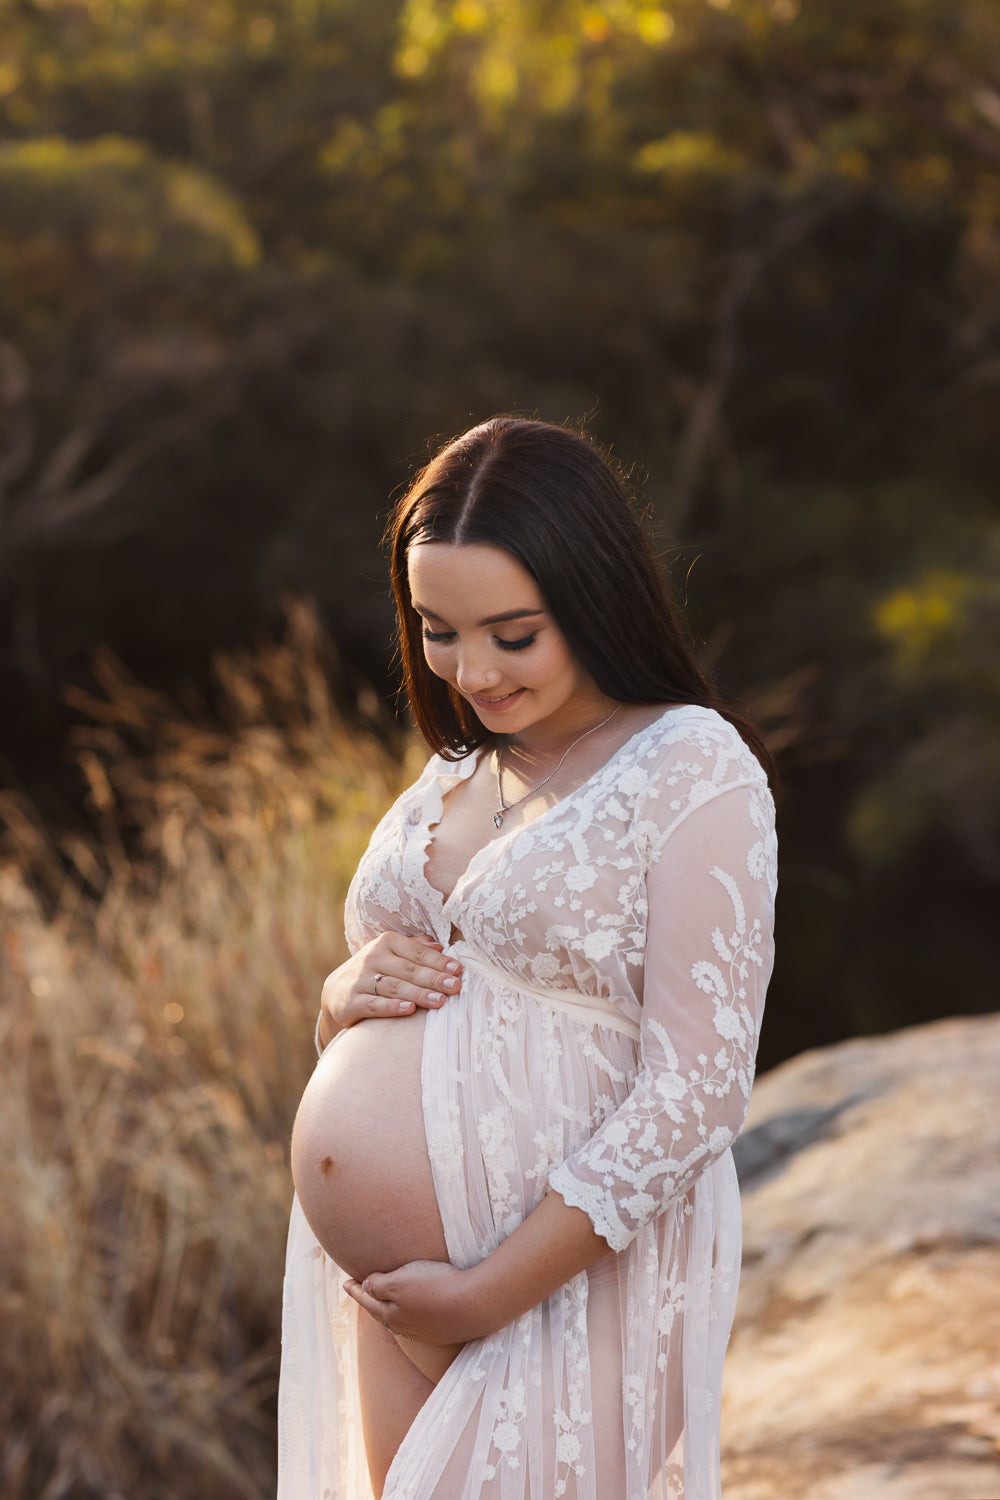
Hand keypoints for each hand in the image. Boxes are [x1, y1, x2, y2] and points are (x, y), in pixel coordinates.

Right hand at [318, 932, 462, 1046]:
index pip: (417, 952)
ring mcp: (360, 980)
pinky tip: (409, 1010)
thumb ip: (416, 948)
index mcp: (386, 942)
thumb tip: (441, 946)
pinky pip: (374, 1004)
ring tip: (440, 1001)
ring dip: (418, 994)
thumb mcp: (391, 954)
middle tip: (455, 986)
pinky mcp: (350, 1002)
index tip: (459, 970)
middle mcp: (372, 958)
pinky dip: (391, 1007)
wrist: (336, 991)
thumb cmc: (375, 970)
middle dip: (434, 978)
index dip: (439, 961)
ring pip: (394, 986)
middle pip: (408, 969)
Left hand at [344, 1260, 490, 1344]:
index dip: (355, 1289)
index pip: (367, 1299)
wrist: (475, 1304)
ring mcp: (425, 1330)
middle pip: (381, 1312)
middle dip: (370, 1300)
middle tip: (361, 1290)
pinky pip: (419, 1320)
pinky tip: (416, 1309)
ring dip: (389, 1308)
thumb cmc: (435, 1287)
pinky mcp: (443, 1329)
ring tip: (385, 1300)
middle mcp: (405, 1326)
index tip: (345, 1282)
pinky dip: (410, 1312)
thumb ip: (378, 1285)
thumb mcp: (399, 1282)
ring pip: (400, 1318)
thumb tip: (366, 1286)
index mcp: (390, 1314)